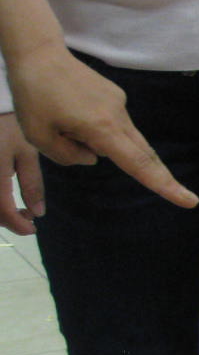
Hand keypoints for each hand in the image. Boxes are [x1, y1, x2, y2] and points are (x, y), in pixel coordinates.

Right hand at [0, 116, 42, 234]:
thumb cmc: (8, 125)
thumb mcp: (26, 151)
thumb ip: (32, 183)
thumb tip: (38, 212)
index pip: (2, 209)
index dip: (17, 224)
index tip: (32, 229)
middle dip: (6, 220)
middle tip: (26, 219)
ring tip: (17, 210)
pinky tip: (3, 198)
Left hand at [2, 50, 196, 233]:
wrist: (38, 51)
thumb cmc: (33, 94)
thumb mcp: (38, 136)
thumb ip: (68, 157)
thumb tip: (93, 156)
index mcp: (101, 129)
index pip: (138, 165)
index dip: (164, 185)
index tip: (190, 200)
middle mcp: (118, 117)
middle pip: (144, 155)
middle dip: (160, 176)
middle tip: (186, 198)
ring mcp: (119, 104)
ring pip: (121, 138)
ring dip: (100, 142)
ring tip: (62, 123)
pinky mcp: (114, 95)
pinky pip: (112, 123)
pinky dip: (97, 127)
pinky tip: (72, 111)